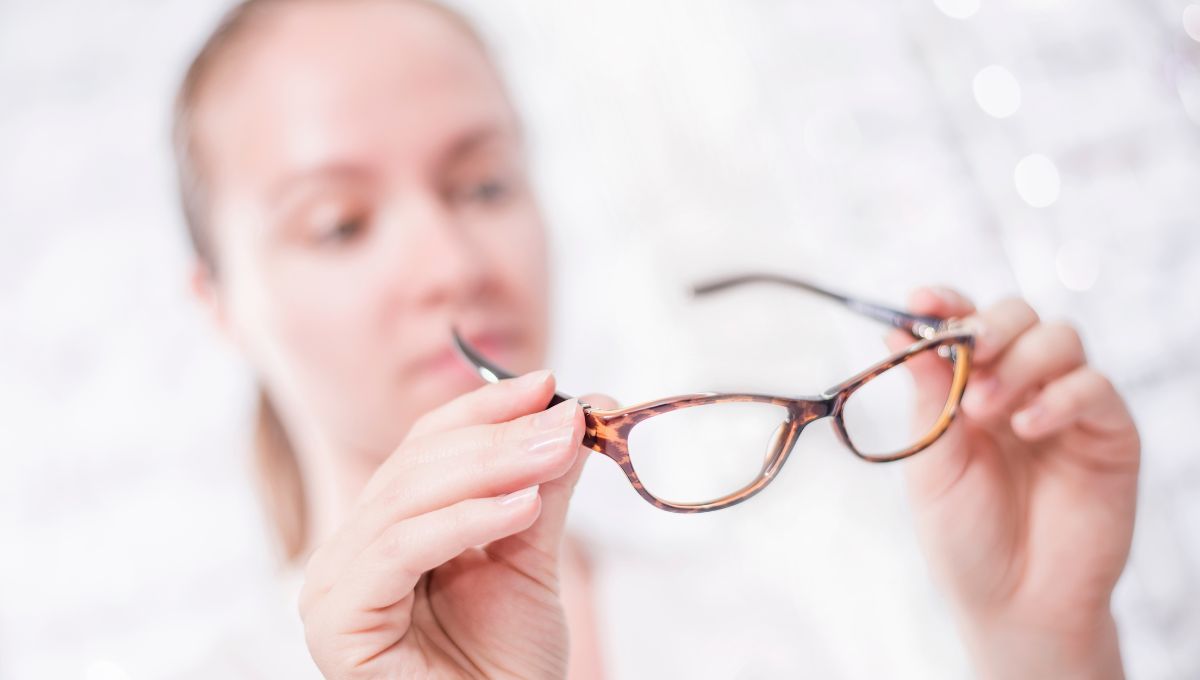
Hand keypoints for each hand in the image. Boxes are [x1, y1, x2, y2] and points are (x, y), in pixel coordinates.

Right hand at [298, 369, 611, 678]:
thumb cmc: (505, 665)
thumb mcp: (530, 556)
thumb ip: (544, 485)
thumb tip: (580, 408)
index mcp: (386, 529)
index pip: (424, 446)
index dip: (482, 409)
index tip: (548, 383)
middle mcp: (350, 552)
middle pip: (415, 465)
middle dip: (498, 436)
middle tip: (567, 420)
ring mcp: (334, 587)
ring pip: (406, 498)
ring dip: (491, 467)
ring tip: (556, 454)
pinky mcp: (336, 624)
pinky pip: (399, 550)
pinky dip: (463, 520)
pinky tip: (521, 506)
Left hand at [886, 287, 1139, 679]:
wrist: (1014, 603)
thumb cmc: (966, 538)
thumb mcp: (932, 463)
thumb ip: (929, 396)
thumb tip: (902, 331)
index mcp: (968, 388)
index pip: (964, 323)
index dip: (946, 303)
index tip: (922, 300)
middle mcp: (1018, 387)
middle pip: (1017, 315)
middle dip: (989, 326)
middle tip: (968, 354)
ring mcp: (1066, 406)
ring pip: (1059, 338)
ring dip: (1019, 362)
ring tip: (986, 409)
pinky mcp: (1109, 433)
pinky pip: (1095, 386)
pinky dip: (1060, 396)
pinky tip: (1028, 427)